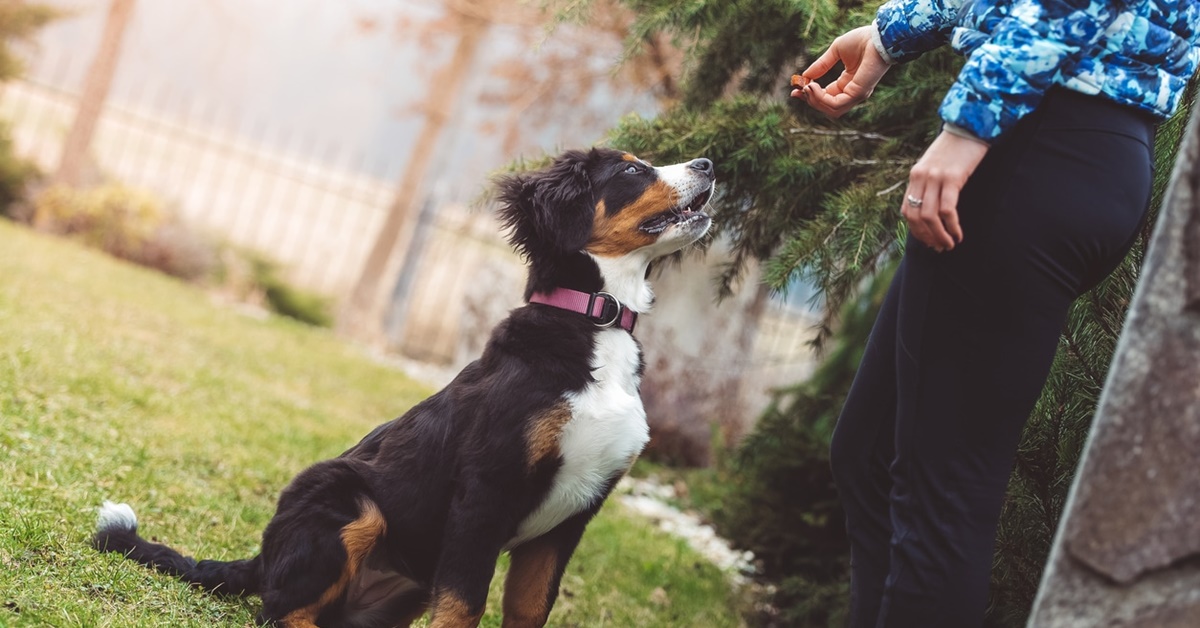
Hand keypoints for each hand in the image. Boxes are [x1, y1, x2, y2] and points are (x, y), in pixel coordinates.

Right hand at [792, 25, 890, 117]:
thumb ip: (821, 65)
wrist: (878, 37)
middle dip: (810, 100)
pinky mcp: (858, 94)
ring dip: (814, 101)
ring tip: (806, 87)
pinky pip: (835, 104)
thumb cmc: (862, 40)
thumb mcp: (836, 51)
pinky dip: (821, 98)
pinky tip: (813, 87)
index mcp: (849, 82)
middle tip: (797, 91)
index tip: (796, 89)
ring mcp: (857, 95)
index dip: (810, 94)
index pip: (827, 96)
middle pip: (827, 106)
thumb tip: (805, 76)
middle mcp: (853, 92)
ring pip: (830, 109)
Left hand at [903, 130, 988, 251]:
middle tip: (940, 248)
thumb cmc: (958, 148)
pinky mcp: (952, 178)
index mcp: (915, 176)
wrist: (971, 124)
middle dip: (927, 238)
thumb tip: (933, 211)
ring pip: (930, 217)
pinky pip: (948, 210)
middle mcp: (921, 177)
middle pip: (916, 217)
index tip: (928, 242)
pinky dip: (952, 227)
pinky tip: (959, 234)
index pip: (907, 211)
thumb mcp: (937, 165)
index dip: (916, 231)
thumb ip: (931, 184)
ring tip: (950, 245)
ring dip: (939, 236)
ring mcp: (935, 177)